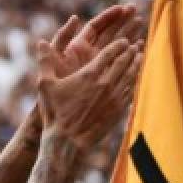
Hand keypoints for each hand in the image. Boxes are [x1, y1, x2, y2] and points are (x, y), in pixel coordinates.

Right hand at [36, 34, 141, 152]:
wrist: (68, 141)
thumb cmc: (55, 112)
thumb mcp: (45, 85)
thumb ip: (45, 61)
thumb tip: (41, 42)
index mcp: (89, 75)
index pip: (109, 54)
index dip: (118, 45)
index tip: (124, 41)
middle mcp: (105, 84)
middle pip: (123, 62)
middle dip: (131, 52)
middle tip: (136, 44)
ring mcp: (114, 98)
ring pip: (130, 76)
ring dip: (136, 64)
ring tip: (141, 56)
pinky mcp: (119, 110)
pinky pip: (131, 92)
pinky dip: (135, 82)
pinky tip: (136, 78)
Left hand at [49, 5, 142, 78]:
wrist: (61, 112)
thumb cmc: (55, 86)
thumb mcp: (55, 58)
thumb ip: (62, 38)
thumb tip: (75, 18)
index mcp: (78, 47)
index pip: (96, 26)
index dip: (108, 16)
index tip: (121, 8)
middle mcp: (90, 54)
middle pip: (108, 33)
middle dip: (121, 21)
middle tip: (134, 10)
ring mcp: (99, 65)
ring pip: (117, 46)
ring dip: (128, 35)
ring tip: (141, 24)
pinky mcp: (107, 77)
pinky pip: (121, 63)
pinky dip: (131, 55)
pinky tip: (141, 48)